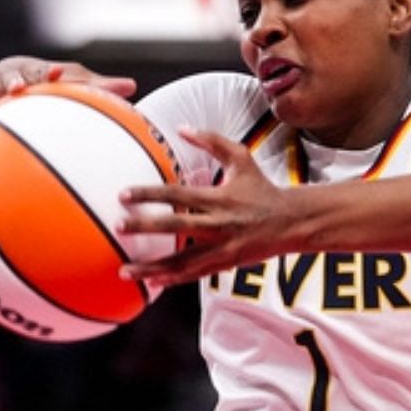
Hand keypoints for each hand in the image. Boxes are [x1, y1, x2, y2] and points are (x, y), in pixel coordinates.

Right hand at [0, 56, 136, 142]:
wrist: (21, 76)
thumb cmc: (52, 80)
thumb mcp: (74, 83)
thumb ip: (99, 87)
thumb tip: (132, 86)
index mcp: (33, 68)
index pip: (41, 69)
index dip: (47, 73)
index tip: (53, 77)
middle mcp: (6, 73)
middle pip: (3, 76)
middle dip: (9, 82)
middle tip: (17, 89)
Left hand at [115, 128, 296, 285]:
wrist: (292, 222)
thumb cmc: (261, 187)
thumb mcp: (241, 158)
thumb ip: (211, 141)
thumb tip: (181, 126)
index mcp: (218, 197)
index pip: (177, 194)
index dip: (149, 194)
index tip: (123, 195)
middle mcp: (218, 223)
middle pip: (176, 226)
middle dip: (145, 227)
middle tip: (118, 227)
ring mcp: (221, 246)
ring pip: (182, 260)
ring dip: (152, 268)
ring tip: (124, 271)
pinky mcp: (224, 263)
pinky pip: (194, 274)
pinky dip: (172, 279)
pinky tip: (151, 283)